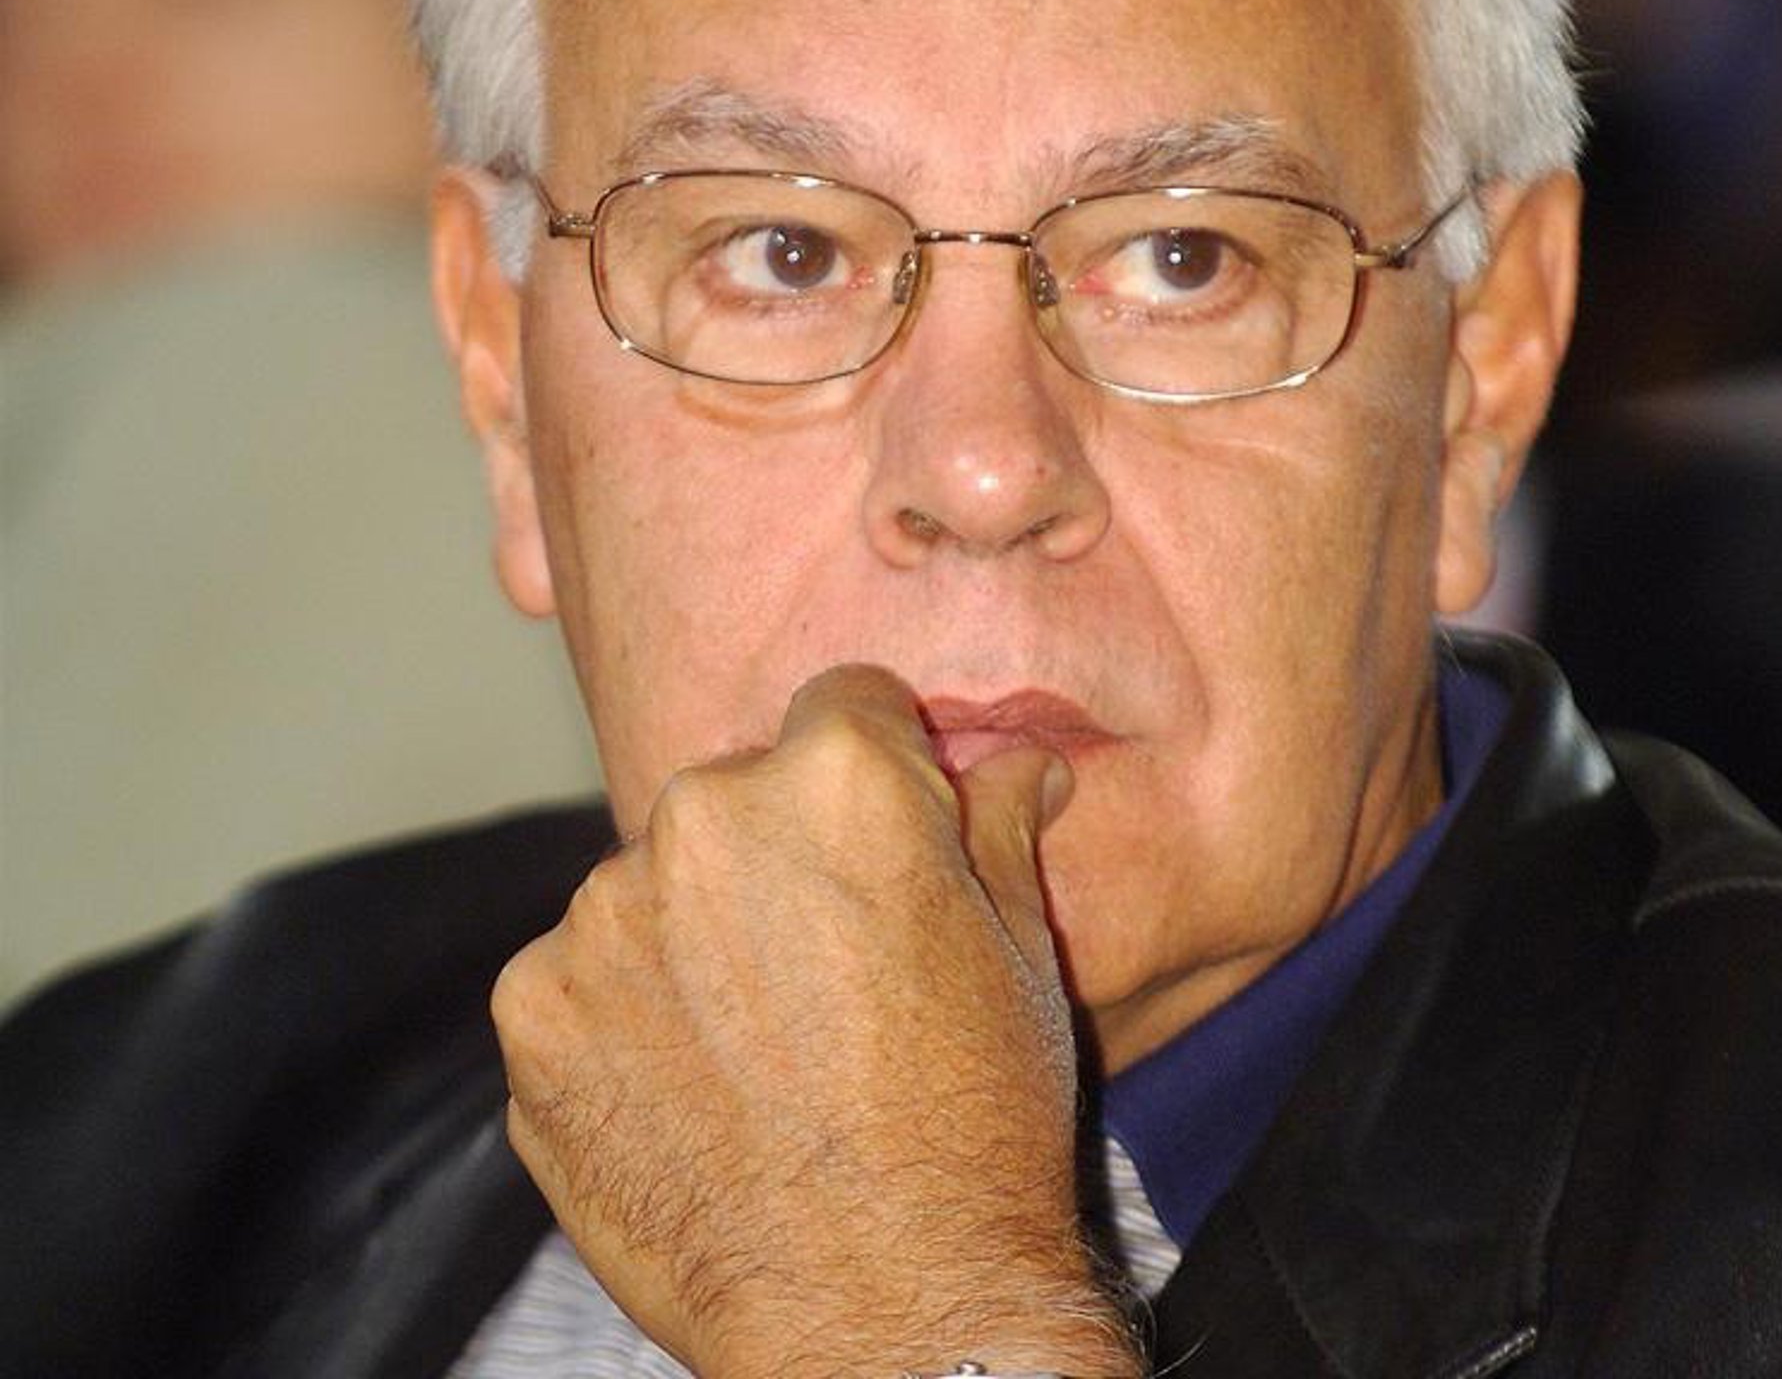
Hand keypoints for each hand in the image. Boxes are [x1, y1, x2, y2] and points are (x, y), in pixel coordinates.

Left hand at [492, 665, 1139, 1378]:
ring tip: (754, 1048)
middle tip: (823, 969)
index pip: (845, 703)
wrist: (886, 1310)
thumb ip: (997, 822)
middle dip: (776, 853)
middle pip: (738, 792)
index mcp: (837, 778)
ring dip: (689, 935)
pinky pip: (578, 976)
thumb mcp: (1019, 950)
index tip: (881, 837)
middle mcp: (703, 814)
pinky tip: (686, 1092)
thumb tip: (1019, 761)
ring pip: (652, 885)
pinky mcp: (532, 1008)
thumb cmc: (977, 1122)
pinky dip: (620, 1017)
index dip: (877, 768)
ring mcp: (602, 913)